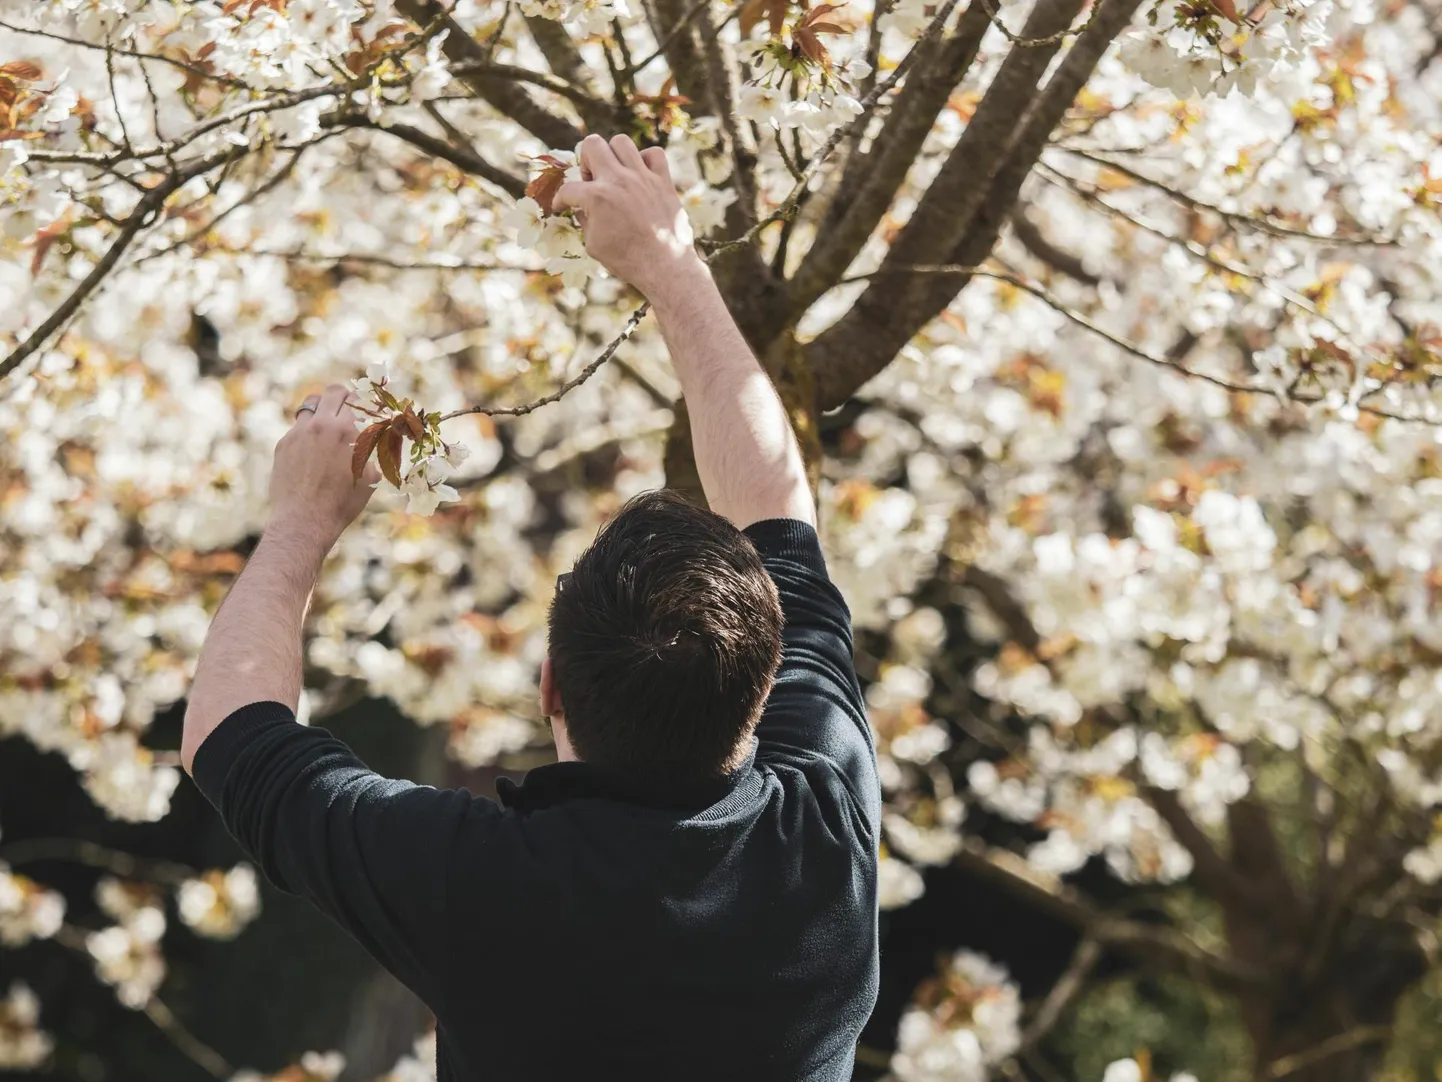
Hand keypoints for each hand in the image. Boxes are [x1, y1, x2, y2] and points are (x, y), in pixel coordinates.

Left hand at [268, 383, 378, 551]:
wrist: (304, 520)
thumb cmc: (342, 503)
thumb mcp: (370, 478)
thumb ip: (374, 454)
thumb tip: (379, 442)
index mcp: (348, 431)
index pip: (359, 401)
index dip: (368, 403)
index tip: (371, 410)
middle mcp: (322, 425)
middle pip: (335, 392)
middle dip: (346, 397)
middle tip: (350, 408)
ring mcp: (299, 432)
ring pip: (312, 403)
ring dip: (323, 408)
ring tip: (328, 421)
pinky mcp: (284, 443)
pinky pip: (298, 425)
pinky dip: (308, 429)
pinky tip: (313, 447)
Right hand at [554, 134, 707, 300]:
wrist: (665, 267)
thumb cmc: (627, 261)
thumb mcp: (593, 245)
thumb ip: (584, 221)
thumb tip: (581, 209)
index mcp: (596, 197)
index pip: (568, 189)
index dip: (560, 199)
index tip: (561, 206)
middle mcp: (618, 180)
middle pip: (592, 144)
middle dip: (586, 161)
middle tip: (592, 181)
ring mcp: (643, 177)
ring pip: (621, 142)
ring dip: (613, 155)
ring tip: (615, 174)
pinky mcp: (663, 181)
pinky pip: (654, 153)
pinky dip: (645, 160)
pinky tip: (641, 176)